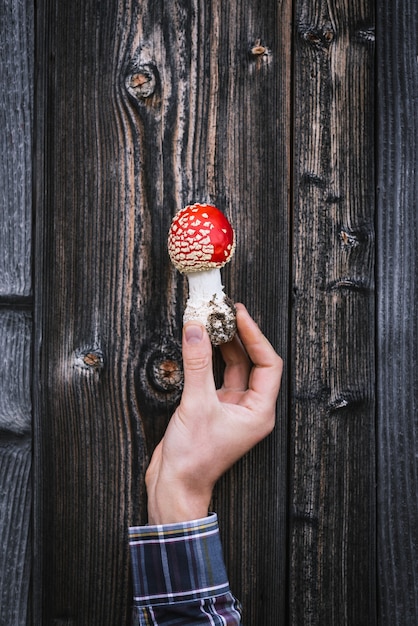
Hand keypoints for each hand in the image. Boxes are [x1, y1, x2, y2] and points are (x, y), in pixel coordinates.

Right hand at [145, 303, 282, 523]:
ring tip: (214, 321)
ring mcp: (232, 408)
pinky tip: (202, 343)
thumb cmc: (193, 458)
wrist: (174, 486)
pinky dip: (210, 358)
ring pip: (234, 367)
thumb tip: (197, 329)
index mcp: (258, 411)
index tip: (239, 314)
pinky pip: (217, 376)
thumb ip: (197, 364)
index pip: (268, 364)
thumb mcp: (196, 405)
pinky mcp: (214, 408)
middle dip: (240, 336)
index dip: (255, 336)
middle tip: (226, 312)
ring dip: (225, 345)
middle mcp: (249, 408)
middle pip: (252, 362)